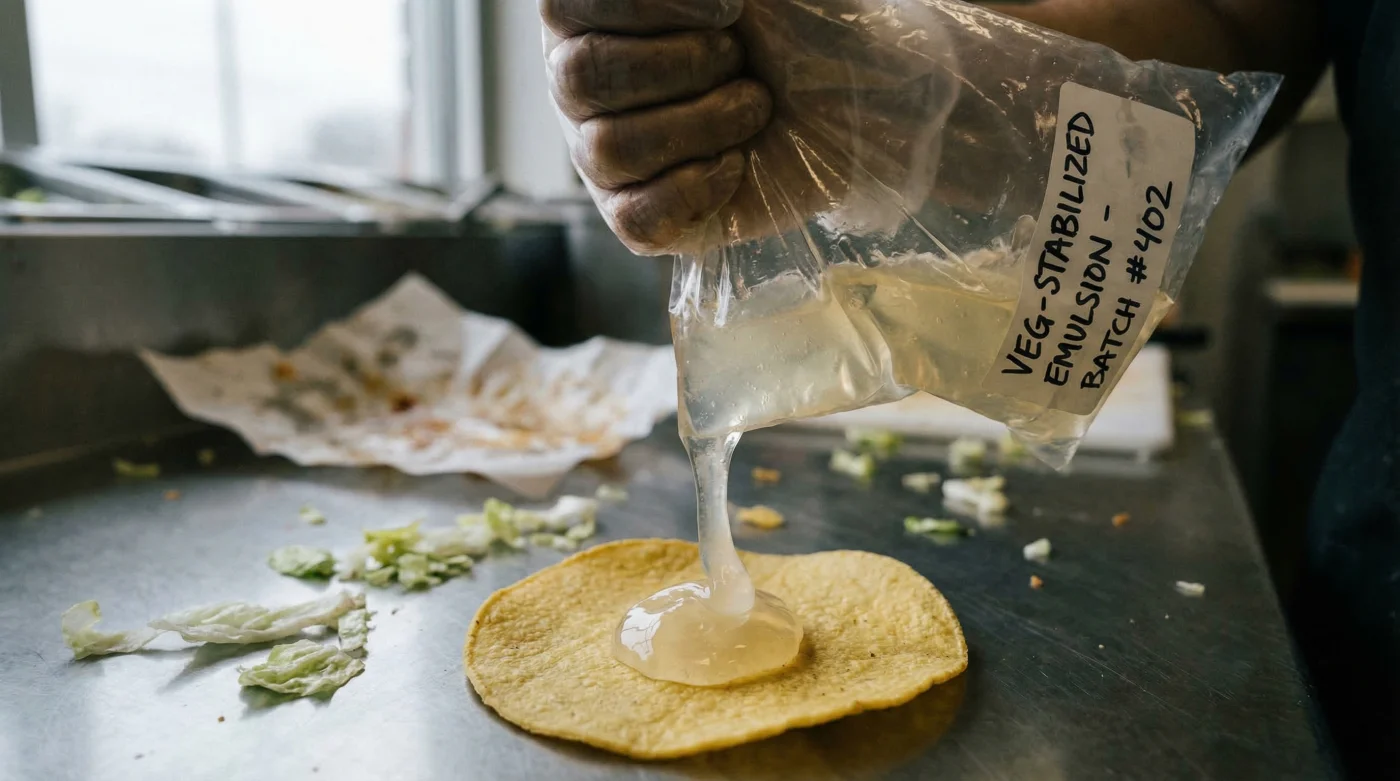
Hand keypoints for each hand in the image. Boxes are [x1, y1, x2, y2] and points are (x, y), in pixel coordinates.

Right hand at [542, 0, 956, 255]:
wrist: (857, 100)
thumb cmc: (798, 25)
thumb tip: (695, 0)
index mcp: (590, 14)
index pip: (568, 5)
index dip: (649, 7)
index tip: (730, 9)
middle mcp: (581, 84)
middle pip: (582, 77)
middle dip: (684, 65)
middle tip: (741, 61)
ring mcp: (601, 154)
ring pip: (608, 149)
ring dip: (701, 123)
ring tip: (754, 108)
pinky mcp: (637, 218)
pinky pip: (634, 218)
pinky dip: (697, 188)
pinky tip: (737, 163)